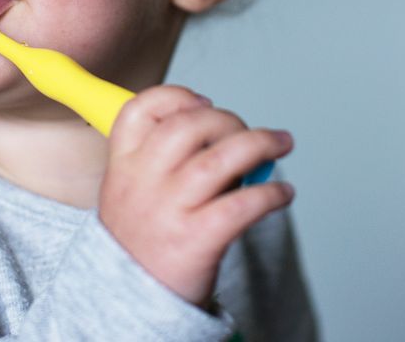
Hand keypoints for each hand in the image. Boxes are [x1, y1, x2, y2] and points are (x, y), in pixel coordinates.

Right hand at [98, 85, 295, 306]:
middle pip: (189, 125)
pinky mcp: (196, 240)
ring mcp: (168, 211)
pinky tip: (281, 194)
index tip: (204, 101)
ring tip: (281, 144)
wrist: (128, 307)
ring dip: (261, 144)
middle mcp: (142, 183)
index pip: (139, 111)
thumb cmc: (141, 246)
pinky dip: (270, 193)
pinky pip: (242, 205)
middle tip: (249, 132)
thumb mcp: (130, 196)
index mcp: (122, 167)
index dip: (177, 96)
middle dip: (229, 119)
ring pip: (221, 158)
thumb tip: (228, 138)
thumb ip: (163, 162)